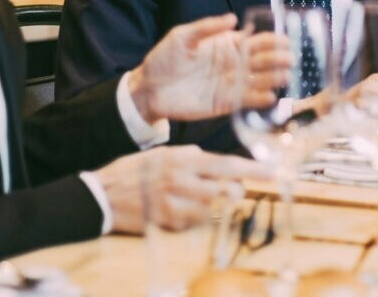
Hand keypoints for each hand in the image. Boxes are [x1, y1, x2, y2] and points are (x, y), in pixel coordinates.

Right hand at [94, 144, 271, 233]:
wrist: (104, 194)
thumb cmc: (134, 171)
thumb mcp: (161, 153)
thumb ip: (188, 156)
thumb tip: (211, 162)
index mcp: (182, 158)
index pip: (226, 163)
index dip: (252, 167)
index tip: (273, 171)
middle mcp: (182, 178)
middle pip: (225, 185)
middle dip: (239, 188)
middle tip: (242, 189)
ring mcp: (175, 201)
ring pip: (212, 206)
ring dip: (213, 204)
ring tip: (196, 196)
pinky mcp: (167, 221)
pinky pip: (193, 222)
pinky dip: (192, 217)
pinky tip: (178, 209)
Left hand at [127, 13, 291, 123]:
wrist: (149, 89)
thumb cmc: (164, 58)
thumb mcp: (182, 36)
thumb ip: (207, 27)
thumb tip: (233, 18)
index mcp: (225, 45)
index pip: (254, 40)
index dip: (271, 40)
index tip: (285, 39)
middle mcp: (232, 64)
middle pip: (261, 61)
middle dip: (277, 59)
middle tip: (290, 59)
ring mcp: (230, 84)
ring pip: (258, 81)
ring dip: (273, 79)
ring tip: (285, 77)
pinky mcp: (225, 104)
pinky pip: (245, 101)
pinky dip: (258, 99)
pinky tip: (270, 97)